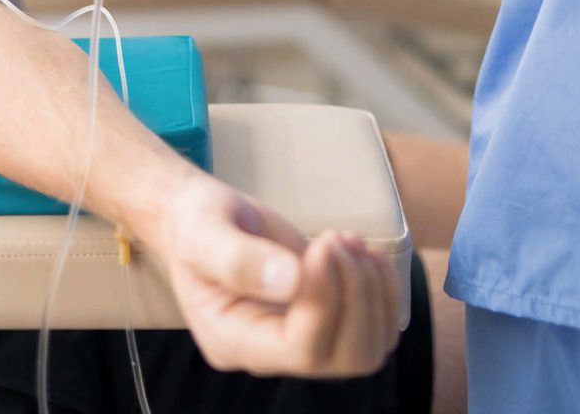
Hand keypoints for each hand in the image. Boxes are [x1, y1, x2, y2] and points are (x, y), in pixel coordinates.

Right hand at [148, 174, 399, 378]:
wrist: (201, 221)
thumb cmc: (196, 225)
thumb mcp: (204, 233)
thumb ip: (240, 258)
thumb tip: (293, 279)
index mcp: (234, 339)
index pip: (301, 348)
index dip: (324, 299)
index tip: (321, 245)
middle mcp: (271, 353)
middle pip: (345, 357)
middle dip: (355, 294)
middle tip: (335, 239)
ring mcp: (301, 340)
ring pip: (368, 348)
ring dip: (372, 290)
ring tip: (348, 240)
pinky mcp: (324, 321)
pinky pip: (376, 328)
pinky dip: (383, 289)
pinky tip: (362, 250)